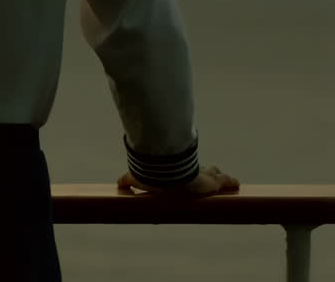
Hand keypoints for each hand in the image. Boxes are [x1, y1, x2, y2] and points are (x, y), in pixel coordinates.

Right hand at [118, 165, 239, 196]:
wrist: (171, 175)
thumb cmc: (156, 176)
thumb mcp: (138, 179)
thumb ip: (128, 180)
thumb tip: (117, 184)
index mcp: (177, 171)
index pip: (184, 169)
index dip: (189, 171)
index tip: (190, 175)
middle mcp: (192, 170)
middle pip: (203, 169)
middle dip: (208, 173)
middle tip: (210, 178)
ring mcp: (204, 175)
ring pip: (216, 174)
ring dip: (220, 178)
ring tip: (228, 183)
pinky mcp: (214, 182)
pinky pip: (226, 181)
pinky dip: (231, 182)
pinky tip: (236, 184)